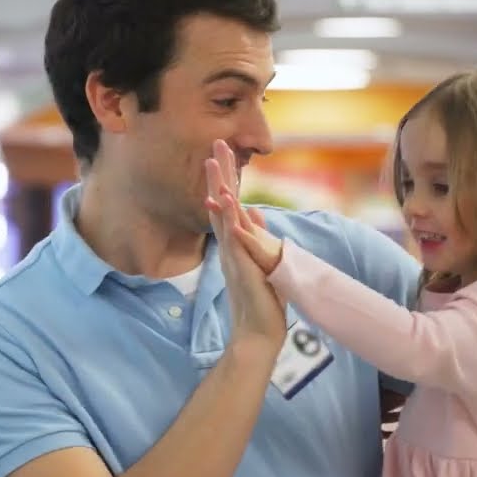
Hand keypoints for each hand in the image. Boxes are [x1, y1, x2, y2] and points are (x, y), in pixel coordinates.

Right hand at [203, 140, 284, 348]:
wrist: (258, 333)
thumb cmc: (262, 302)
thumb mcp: (263, 262)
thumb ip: (258, 237)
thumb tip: (257, 214)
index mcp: (237, 244)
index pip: (230, 206)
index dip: (228, 180)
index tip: (224, 155)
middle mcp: (231, 245)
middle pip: (222, 201)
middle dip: (221, 172)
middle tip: (216, 144)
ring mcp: (233, 254)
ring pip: (223, 213)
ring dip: (219, 186)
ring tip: (213, 160)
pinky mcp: (239, 264)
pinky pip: (232, 236)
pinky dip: (228, 217)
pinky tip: (225, 198)